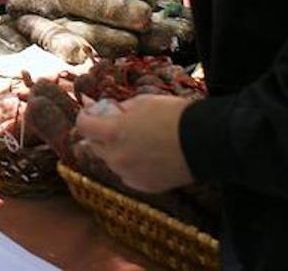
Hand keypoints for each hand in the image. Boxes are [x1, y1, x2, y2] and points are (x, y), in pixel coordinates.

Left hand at [75, 94, 194, 192]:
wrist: (204, 142)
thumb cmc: (174, 116)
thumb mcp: (142, 102)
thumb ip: (117, 108)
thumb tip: (99, 108)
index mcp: (112, 133)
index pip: (83, 126)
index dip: (84, 116)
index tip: (90, 111)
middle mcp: (116, 157)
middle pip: (94, 145)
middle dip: (99, 133)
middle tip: (113, 123)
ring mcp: (129, 174)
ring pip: (110, 161)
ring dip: (114, 149)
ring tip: (135, 139)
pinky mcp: (144, 186)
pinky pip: (127, 175)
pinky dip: (129, 165)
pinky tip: (144, 155)